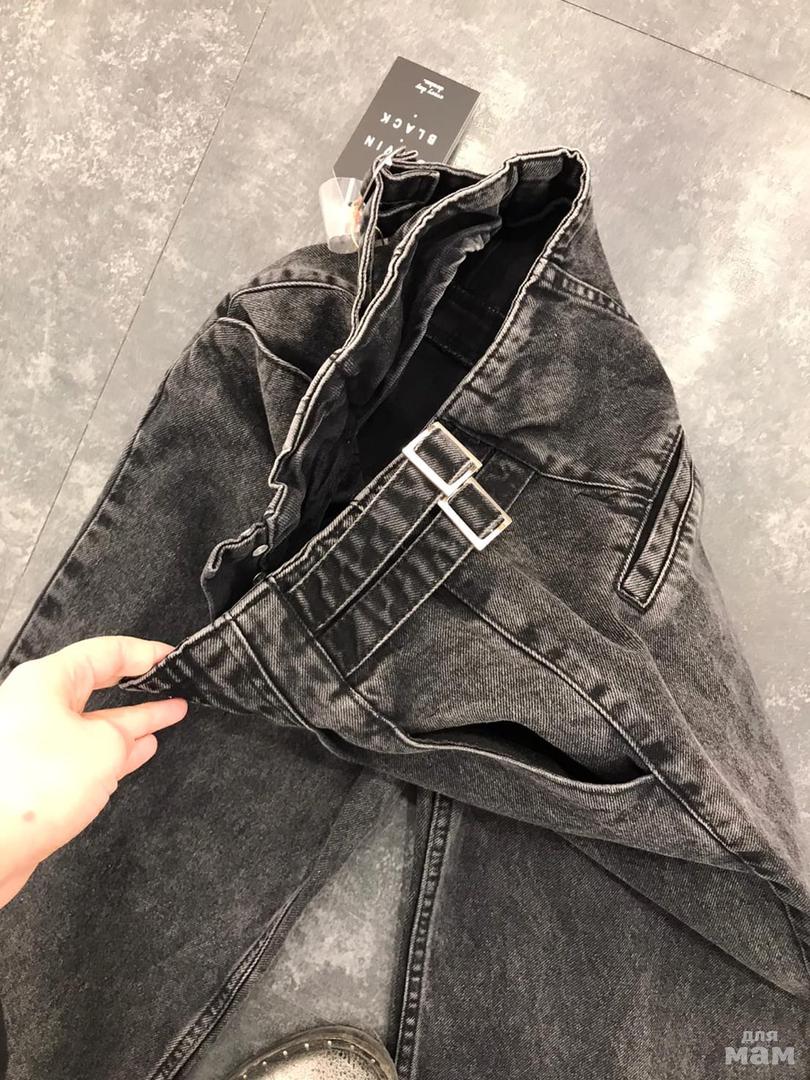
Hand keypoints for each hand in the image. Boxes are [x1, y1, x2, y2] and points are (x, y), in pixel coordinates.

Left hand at [0, 636, 186, 906]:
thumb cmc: (35, 788)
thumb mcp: (104, 746)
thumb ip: (127, 734)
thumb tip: (132, 738)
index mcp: (46, 681)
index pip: (106, 652)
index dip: (146, 653)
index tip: (173, 656)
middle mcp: (36, 705)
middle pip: (98, 685)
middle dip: (140, 687)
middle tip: (175, 684)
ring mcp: (33, 741)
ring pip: (93, 721)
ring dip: (132, 721)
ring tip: (169, 714)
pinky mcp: (33, 775)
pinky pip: (82, 751)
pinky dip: (113, 749)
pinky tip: (139, 750)